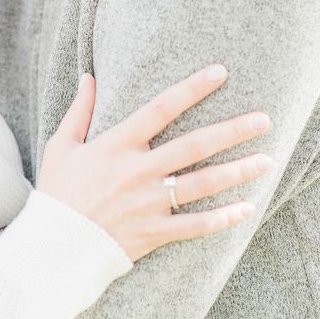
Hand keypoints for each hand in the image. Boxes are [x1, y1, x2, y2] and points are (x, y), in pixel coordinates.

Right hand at [37, 65, 270, 261]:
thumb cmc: (57, 193)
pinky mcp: (153, 233)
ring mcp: (148, 204)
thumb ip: (79, 111)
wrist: (54, 245)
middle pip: (193, 146)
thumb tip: (88, 77)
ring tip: (265, 160)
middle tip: (263, 120)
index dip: (192, 89)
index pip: (160, 109)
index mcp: (115, 146)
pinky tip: (247, 208)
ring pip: (202, 184)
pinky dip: (222, 219)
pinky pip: (195, 226)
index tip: (220, 73)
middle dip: (231, 131)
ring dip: (237, 171)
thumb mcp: (60, 146)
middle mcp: (137, 172)